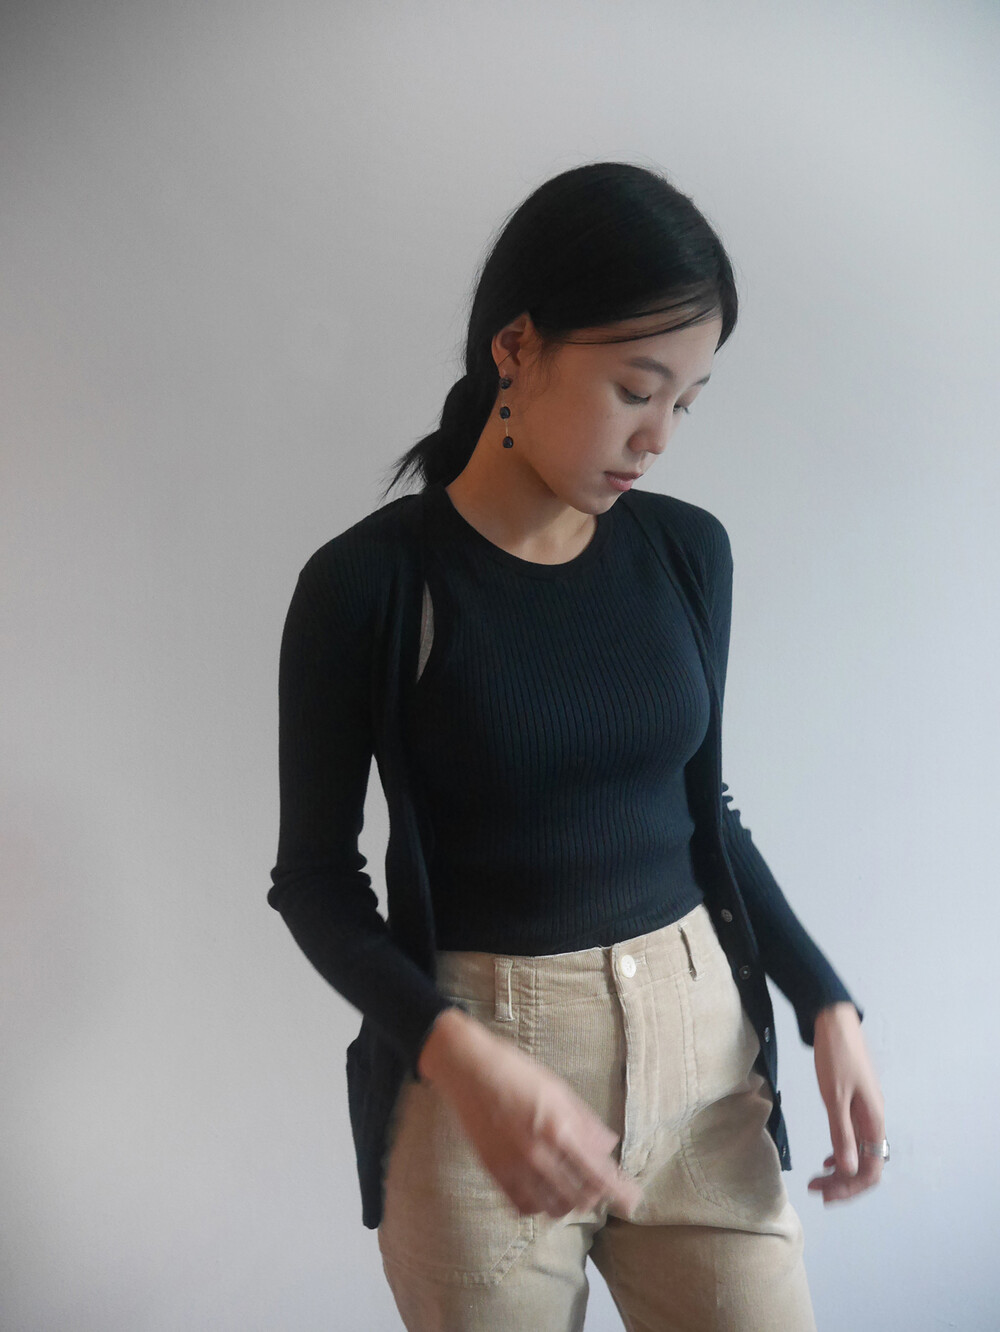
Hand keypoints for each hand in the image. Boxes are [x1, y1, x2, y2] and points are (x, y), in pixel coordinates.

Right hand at [418, 1007, 642, 1219]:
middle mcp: (539, 1153)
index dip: (619, 1191)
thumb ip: (585, 1121)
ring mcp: (515, 1166)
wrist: (469, 1069)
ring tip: (571, 1188)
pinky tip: (543, 1190)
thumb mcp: (559, 1089)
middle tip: (598, 1187)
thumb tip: (609, 1145)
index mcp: (560, 1128)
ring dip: (569, 1202)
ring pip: (553, 1207)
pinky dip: (539, 1205)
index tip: (633, 1201)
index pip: (599, 1173)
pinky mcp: (495, 1172)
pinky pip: (524, 1206)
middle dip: (595, 1197)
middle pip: (580, 1197)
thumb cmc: (516, 1071)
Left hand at [807, 1002, 885, 1204]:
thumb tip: (849, 1171)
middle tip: (817, 1190)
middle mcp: (873, 1120)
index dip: (851, 1187)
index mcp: (873, 1121)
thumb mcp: (835, 1097)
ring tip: (819, 1179)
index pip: (871, 1170)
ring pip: (858, 1152)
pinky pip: (853, 1137)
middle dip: (843, 1182)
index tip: (826, 1194)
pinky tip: (828, 1157)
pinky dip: (840, 1150)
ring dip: (840, 1169)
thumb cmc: (836, 1056)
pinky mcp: (855, 1102)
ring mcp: (865, 1111)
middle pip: (866, 1165)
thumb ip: (842, 1134)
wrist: (835, 1023)